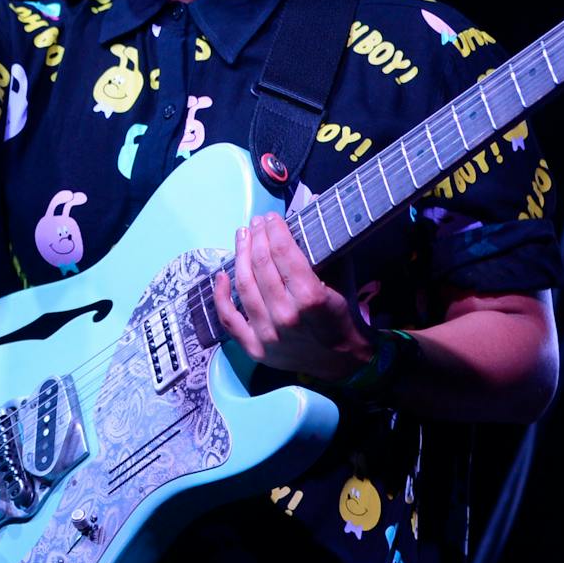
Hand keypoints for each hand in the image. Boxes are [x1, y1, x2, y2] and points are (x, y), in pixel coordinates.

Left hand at [213, 213, 375, 380]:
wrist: (344, 361)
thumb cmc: (342, 314)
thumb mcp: (341, 276)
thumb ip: (326, 242)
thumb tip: (313, 201)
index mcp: (311, 298)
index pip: (283, 253)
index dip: (274, 229)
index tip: (271, 217)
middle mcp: (286, 316)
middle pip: (261, 266)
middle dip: (257, 237)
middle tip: (256, 223)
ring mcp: (268, 335)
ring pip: (244, 287)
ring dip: (240, 256)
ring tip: (242, 237)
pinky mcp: (255, 349)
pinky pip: (229, 319)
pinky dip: (220, 295)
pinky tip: (220, 274)